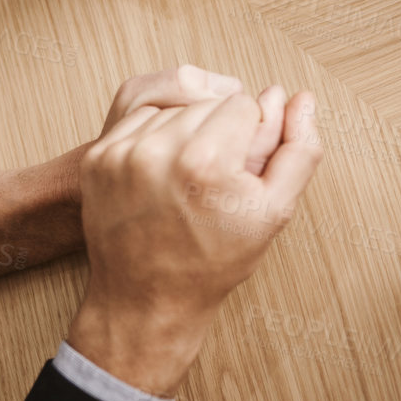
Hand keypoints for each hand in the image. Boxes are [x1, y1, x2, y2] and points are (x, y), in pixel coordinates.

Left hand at [71, 80, 321, 395]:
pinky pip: (140, 120)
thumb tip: (302, 100)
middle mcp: (158, 151)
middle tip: (214, 182)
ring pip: (174, 107)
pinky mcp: (97, 158)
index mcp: (207, 162)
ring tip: (188, 179)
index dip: (250, 137)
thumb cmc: (211, 262)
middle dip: (218, 132)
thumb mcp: (274, 212)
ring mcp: (121, 153)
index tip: (237, 175)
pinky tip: (163, 174)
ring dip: (187, 132)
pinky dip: (156, 139)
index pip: (244, 103)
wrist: (147, 300)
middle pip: (208, 102)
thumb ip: (298, 151)